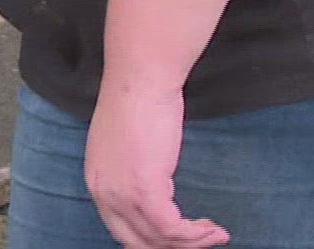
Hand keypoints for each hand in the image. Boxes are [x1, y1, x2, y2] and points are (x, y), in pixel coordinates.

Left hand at [84, 82, 228, 247]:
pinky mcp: (144, 188)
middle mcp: (103, 192)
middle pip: (137, 241)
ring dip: (193, 241)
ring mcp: (121, 192)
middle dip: (173, 247)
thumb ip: (130, 170)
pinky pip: (171, 228)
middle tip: (202, 240)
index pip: (121, 230)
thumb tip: (153, 187)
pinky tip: (213, 227)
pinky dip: (195, 234)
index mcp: (96, 181)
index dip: (152, 240)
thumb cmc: (137, 102)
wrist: (140, 80)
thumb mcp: (126, 145)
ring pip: (159, 238)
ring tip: (216, 234)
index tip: (180, 237)